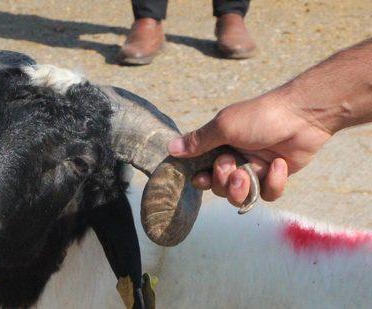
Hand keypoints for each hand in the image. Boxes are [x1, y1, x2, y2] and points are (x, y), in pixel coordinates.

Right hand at [168, 91, 331, 205]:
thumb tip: (170, 148)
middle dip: (223, 182)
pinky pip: (267, 195)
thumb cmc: (260, 116)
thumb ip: (198, 141)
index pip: (202, 170)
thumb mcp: (224, 126)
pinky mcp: (275, 177)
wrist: (303, 116)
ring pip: (241, 196)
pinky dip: (273, 183)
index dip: (201, 179)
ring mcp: (255, 169)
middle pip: (219, 188)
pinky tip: (278, 165)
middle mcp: (235, 158)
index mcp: (219, 145)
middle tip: (232, 166)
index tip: (202, 178)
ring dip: (242, 189)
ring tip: (248, 174)